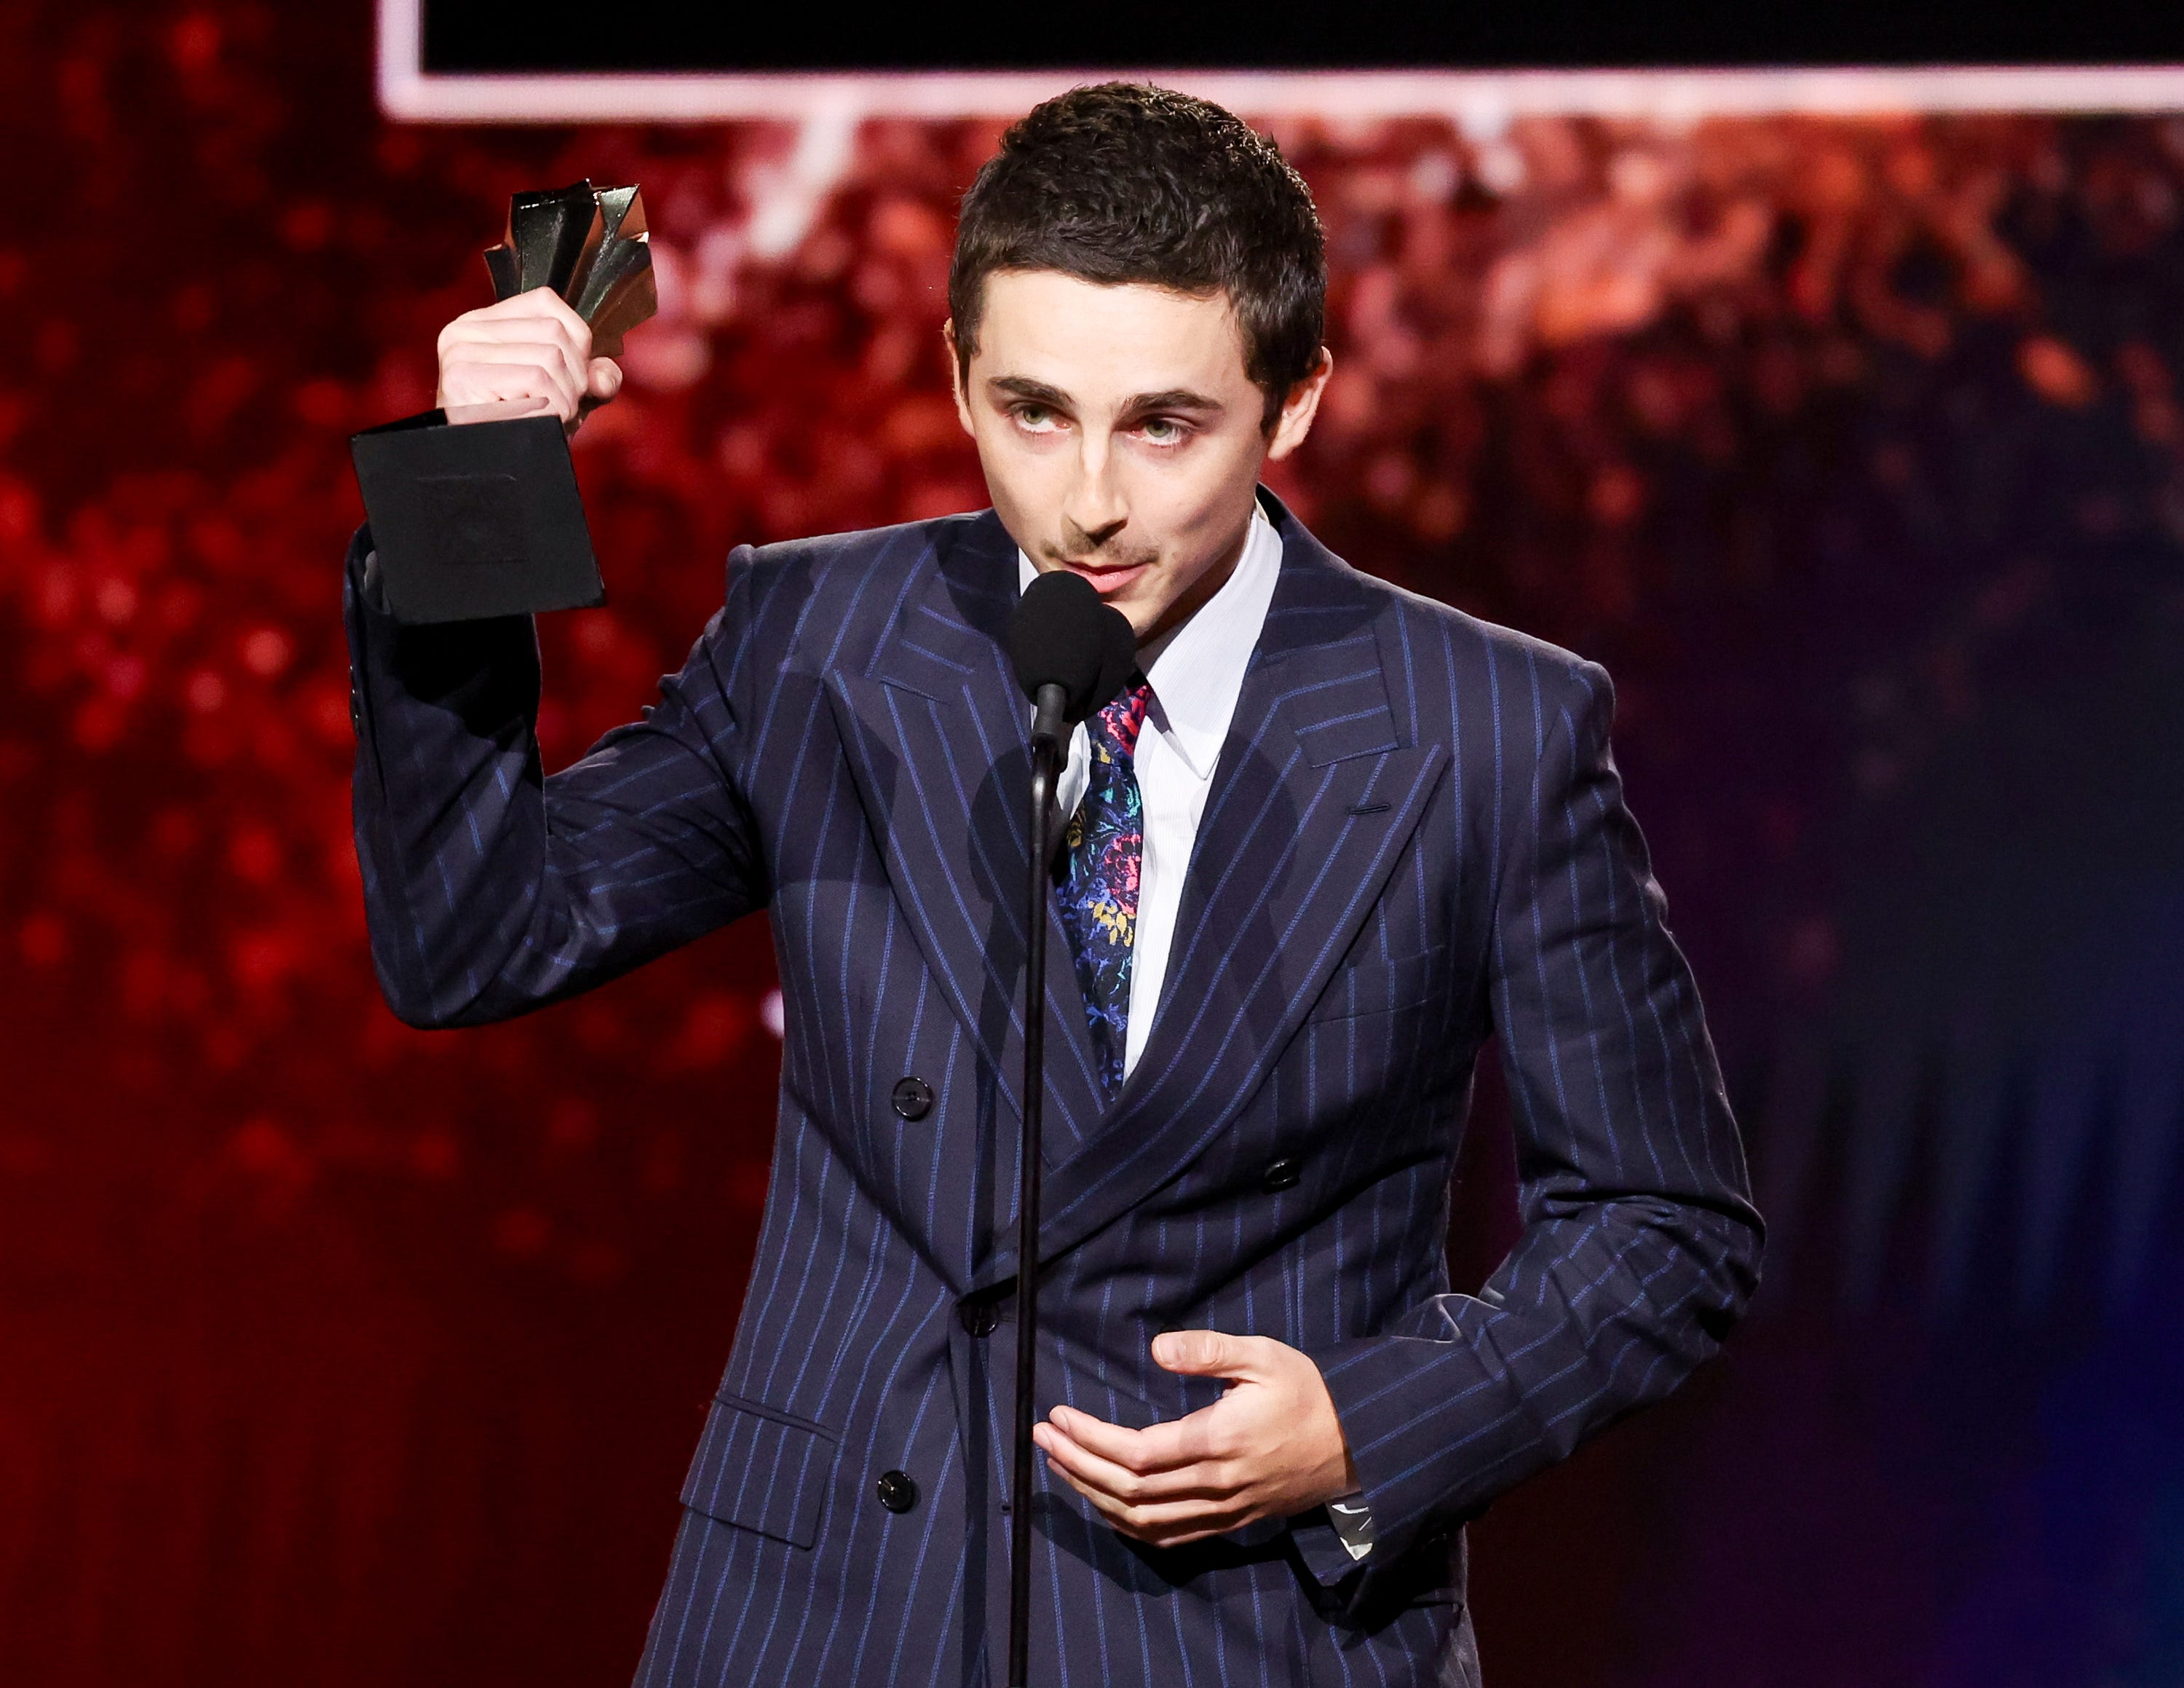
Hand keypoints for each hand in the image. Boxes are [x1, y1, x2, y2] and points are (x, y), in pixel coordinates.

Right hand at [435, 287, 622, 432]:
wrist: (487, 472)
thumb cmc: (520, 430)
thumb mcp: (561, 395)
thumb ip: (589, 376)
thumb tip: (605, 374)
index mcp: (484, 323)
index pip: (546, 302)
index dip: (576, 342)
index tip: (569, 377)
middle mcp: (466, 330)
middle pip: (554, 332)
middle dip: (573, 378)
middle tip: (558, 407)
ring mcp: (461, 351)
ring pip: (550, 357)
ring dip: (564, 399)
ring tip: (543, 417)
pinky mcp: (463, 376)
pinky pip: (537, 380)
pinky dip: (551, 409)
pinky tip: (533, 422)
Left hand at [1032, 1330, 1358, 1548]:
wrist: (1357, 1446)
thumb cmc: (1307, 1393)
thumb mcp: (1263, 1356)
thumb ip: (1209, 1350)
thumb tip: (1157, 1347)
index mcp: (1218, 1441)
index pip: (1136, 1453)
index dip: (1090, 1438)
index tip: (1060, 1416)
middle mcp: (1215, 1485)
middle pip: (1128, 1490)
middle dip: (1076, 1464)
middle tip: (1042, 1438)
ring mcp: (1221, 1510)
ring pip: (1142, 1520)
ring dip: (1093, 1496)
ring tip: (1059, 1466)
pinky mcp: (1228, 1522)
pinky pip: (1167, 1536)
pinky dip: (1127, 1525)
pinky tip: (1104, 1504)